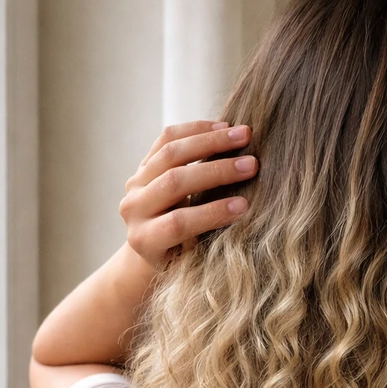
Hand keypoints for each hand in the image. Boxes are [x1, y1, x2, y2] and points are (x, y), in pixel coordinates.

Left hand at [120, 119, 257, 268]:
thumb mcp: (193, 261)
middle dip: (217, 171)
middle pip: (174, 182)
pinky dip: (196, 129)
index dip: (212, 213)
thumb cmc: (183, 259)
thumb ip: (209, 242)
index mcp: (145, 239)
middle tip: (252, 165)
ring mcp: (136, 183)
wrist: (154, 247)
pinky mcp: (142, 163)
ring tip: (243, 136)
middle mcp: (134, 209)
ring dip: (210, 141)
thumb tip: (247, 218)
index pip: (178, 223)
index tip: (244, 206)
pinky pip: (166, 138)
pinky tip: (223, 126)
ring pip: (170, 153)